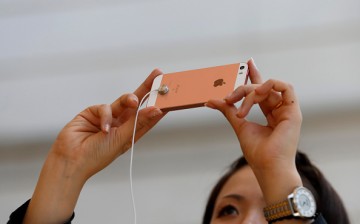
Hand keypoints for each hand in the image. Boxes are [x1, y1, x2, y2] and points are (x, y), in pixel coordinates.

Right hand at [53, 68, 165, 179]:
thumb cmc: (98, 155)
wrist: (71, 160)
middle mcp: (121, 124)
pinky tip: (103, 127)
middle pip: (138, 103)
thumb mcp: (123, 139)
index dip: (159, 105)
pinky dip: (105, 116)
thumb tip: (156, 110)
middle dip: (147, 89)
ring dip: (129, 99)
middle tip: (158, 74)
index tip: (170, 95)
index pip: (149, 116)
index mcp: (131, 132)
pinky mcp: (93, 113)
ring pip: (123, 101)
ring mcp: (108, 117)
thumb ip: (138, 122)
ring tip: (134, 101)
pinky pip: (104, 107)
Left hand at [206, 59, 302, 203]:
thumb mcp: (239, 125)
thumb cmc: (257, 152)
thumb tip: (211, 100)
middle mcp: (280, 111)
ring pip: (269, 88)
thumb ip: (228, 110)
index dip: (255, 76)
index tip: (246, 64)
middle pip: (264, 87)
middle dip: (246, 84)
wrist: (268, 167)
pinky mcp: (294, 111)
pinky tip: (256, 93)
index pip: (262, 91)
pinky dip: (270, 85)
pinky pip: (286, 87)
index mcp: (271, 114)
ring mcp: (288, 111)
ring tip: (241, 105)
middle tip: (230, 95)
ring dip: (252, 92)